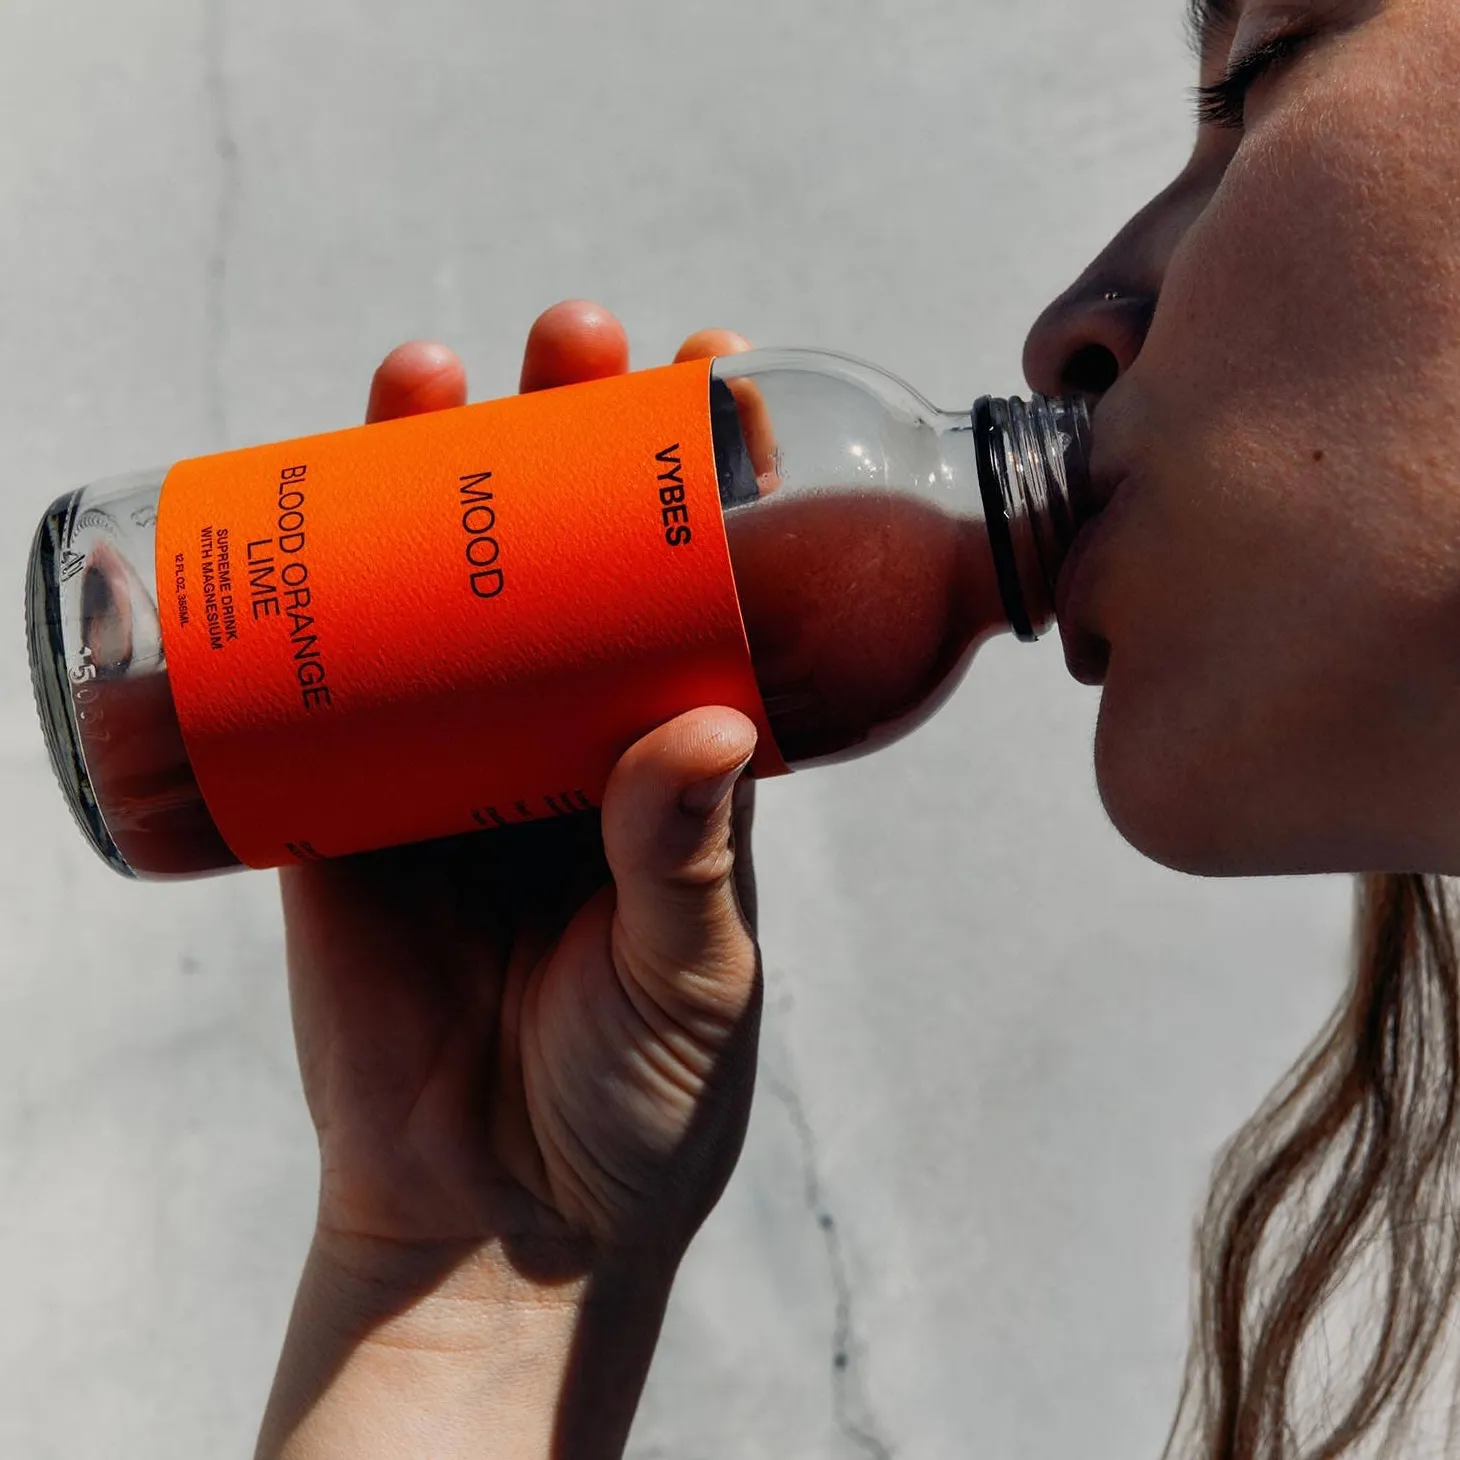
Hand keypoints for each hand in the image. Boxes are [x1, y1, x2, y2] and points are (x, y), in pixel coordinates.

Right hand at [281, 302, 764, 1274]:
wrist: (495, 1222)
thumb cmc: (630, 1107)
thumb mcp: (689, 980)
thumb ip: (691, 862)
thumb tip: (708, 723)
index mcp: (676, 768)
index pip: (701, 597)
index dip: (711, 492)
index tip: (723, 386)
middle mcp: (566, 744)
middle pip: (563, 562)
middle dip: (564, 441)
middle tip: (577, 344)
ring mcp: (452, 767)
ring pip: (436, 594)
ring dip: (424, 474)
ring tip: (425, 376)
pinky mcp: (343, 812)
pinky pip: (313, 688)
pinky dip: (298, 593)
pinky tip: (293, 493)